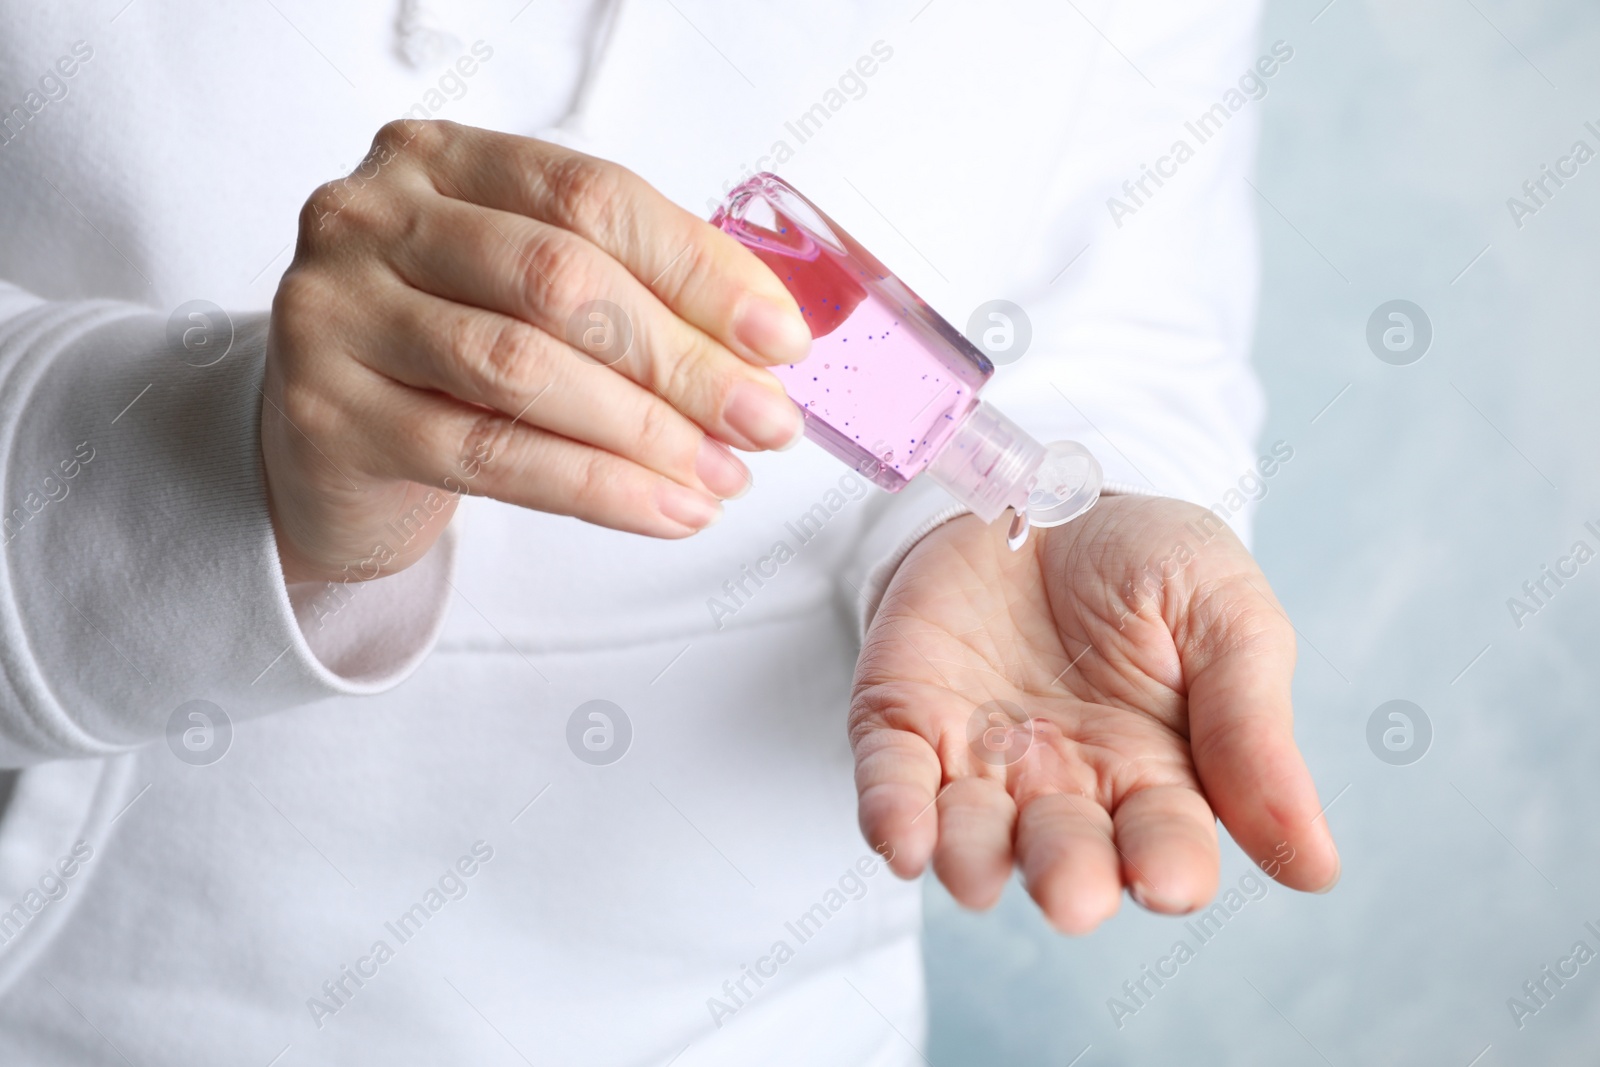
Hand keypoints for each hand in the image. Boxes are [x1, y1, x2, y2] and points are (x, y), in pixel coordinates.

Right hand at [262, 120, 811, 582]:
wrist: (328, 445)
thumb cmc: (447, 356)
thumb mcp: (527, 292)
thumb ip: (630, 290)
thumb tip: (765, 342)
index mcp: (440, 160)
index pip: (592, 197)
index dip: (698, 268)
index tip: (777, 338)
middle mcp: (374, 218)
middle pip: (562, 280)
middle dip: (684, 361)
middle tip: (763, 421)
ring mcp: (337, 312)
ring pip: (525, 370)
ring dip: (648, 432)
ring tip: (722, 474)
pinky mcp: (328, 414)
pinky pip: (490, 455)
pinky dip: (598, 490)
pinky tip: (666, 509)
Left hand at [850, 496, 1338, 932]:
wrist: (1043, 484)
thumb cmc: (1147, 561)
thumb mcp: (1224, 615)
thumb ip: (1253, 728)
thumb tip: (1316, 867)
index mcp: (1158, 776)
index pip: (1167, 845)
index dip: (1167, 870)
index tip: (1165, 880)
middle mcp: (1065, 789)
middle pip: (1066, 854)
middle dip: (1068, 875)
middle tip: (1073, 892)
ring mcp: (980, 761)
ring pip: (972, 837)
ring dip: (972, 859)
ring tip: (975, 871)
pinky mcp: (905, 721)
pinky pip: (891, 781)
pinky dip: (892, 813)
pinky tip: (901, 839)